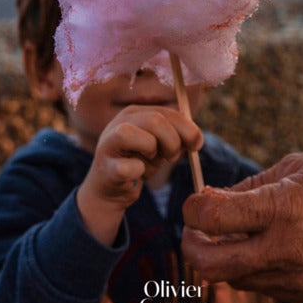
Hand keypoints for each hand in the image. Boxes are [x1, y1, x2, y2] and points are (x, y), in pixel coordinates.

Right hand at [77, 107, 202, 244]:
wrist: (112, 190)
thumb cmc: (138, 162)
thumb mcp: (160, 145)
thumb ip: (176, 136)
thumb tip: (196, 139)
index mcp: (135, 113)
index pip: (168, 112)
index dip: (188, 129)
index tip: (197, 145)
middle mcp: (119, 122)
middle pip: (154, 120)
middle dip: (172, 141)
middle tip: (172, 157)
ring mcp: (108, 144)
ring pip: (132, 133)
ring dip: (151, 152)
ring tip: (150, 162)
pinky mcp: (105, 167)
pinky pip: (128, 167)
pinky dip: (139, 172)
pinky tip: (137, 174)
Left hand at [181, 149, 302, 302]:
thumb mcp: (296, 167)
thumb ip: (247, 189)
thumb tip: (207, 201)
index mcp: (284, 208)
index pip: (210, 218)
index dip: (192, 209)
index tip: (196, 203)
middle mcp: (290, 250)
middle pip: (211, 265)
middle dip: (193, 247)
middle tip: (196, 231)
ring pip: (237, 279)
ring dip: (226, 258)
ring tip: (238, 233)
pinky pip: (268, 287)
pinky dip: (258, 269)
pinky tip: (271, 247)